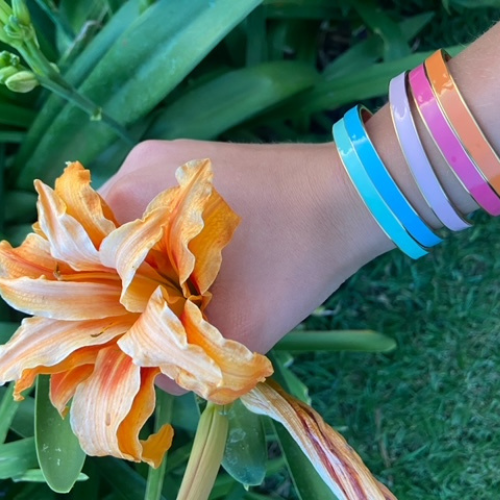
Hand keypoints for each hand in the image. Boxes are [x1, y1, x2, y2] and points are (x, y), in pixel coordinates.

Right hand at [101, 139, 390, 389]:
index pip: (73, 256)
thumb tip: (154, 379)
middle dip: (116, 283)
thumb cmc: (298, 256)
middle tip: (145, 315)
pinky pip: (158, 207)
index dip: (87, 300)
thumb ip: (188, 362)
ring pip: (131, 223)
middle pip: (100, 239)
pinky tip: (195, 259)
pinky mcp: (194, 159)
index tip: (113, 327)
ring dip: (144, 261)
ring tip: (174, 290)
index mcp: (133, 196)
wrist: (353, 196)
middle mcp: (138, 165)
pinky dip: (165, 239)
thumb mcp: (244, 325)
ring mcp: (168, 156)